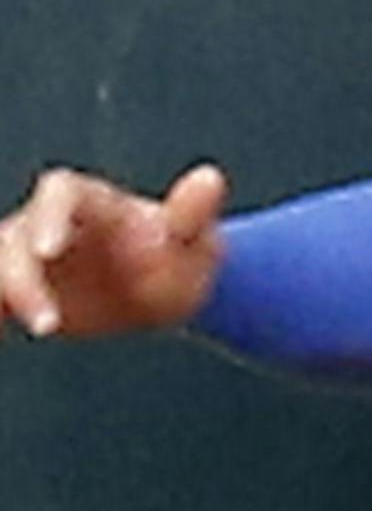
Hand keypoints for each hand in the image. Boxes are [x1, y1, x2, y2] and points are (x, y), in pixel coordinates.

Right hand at [0, 161, 228, 339]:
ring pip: (0, 270)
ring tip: (43, 332)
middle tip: (49, 324)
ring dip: (8, 300)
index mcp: (89, 202)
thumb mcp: (194, 241)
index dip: (48, 218)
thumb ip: (192, 214)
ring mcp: (28, 259)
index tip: (49, 250)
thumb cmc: (176, 255)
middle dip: (23, 279)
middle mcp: (48, 225)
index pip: (59, 194)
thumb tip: (211, 178)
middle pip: (16, 241)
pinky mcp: (19, 292)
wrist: (163, 290)